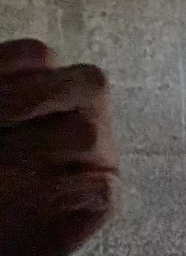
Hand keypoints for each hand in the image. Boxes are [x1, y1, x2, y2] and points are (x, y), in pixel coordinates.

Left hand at [0, 41, 118, 255]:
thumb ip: (2, 111)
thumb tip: (2, 120)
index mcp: (47, 87)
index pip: (37, 57)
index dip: (8, 67)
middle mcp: (82, 114)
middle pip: (90, 82)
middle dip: (35, 96)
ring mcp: (100, 156)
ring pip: (88, 133)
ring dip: (33, 150)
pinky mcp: (104, 198)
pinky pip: (98, 186)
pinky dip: (55, 191)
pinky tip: (16, 199)